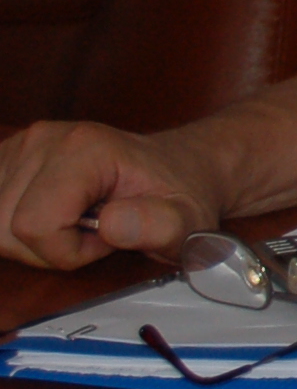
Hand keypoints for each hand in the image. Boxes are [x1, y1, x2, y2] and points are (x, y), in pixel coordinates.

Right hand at [0, 120, 223, 269]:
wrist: (180, 164)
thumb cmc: (181, 192)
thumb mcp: (185, 220)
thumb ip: (156, 226)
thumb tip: (111, 225)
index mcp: (84, 148)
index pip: (35, 225)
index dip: (67, 250)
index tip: (106, 237)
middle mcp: (46, 139)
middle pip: (6, 227)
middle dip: (48, 248)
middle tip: (93, 232)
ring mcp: (23, 145)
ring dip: (31, 239)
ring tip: (76, 222)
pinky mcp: (10, 157)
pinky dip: (15, 225)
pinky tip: (54, 213)